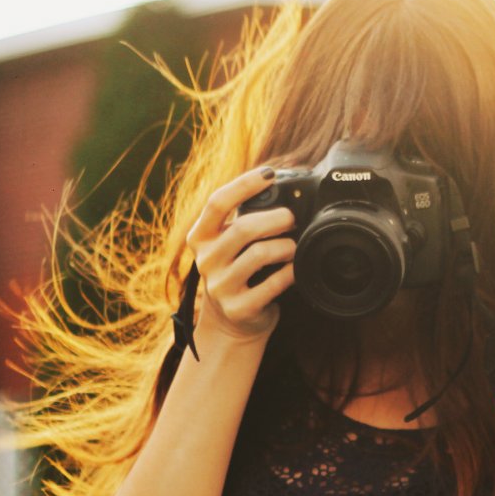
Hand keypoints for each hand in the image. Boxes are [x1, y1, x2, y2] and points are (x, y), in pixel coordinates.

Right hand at [184, 166, 297, 345]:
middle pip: (242, 228)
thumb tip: (281, 186)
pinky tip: (294, 269)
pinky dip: (290, 273)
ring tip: (293, 246)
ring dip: (285, 246)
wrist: (232, 321)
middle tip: (292, 218)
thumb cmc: (237, 270)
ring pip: (259, 255)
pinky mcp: (238, 308)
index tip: (269, 174)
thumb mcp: (229, 243)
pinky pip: (272, 284)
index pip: (217, 202)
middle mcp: (205, 261)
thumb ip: (243, 218)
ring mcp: (220, 287)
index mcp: (200, 237)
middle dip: (275, 218)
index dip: (244, 184)